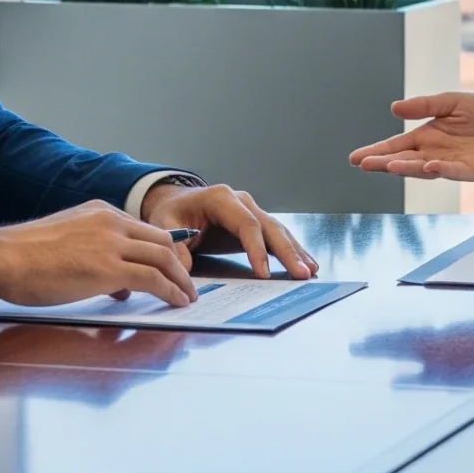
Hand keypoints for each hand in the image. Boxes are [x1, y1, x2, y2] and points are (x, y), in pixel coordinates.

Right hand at [0, 200, 196, 308]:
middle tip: (187, 283)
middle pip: (161, 240)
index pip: (143, 229)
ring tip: (187, 295)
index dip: (163, 250)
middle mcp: (110, 221)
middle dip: (179, 264)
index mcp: (99, 212)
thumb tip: (120, 285)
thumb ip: (96, 256)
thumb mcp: (66, 243)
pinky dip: (170, 290)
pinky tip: (176, 301)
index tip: (170, 267)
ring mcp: (110, 243)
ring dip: (180, 279)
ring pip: (162, 257)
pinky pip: (152, 278)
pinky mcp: (107, 268)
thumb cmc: (23, 257)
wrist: (1, 259)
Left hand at [140, 182, 315, 279]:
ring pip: (278, 231)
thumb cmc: (172, 213)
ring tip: (310, 271)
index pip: (246, 224)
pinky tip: (306, 264)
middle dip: (287, 251)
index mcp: (221, 198)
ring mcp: (251, 211)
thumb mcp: (164, 225)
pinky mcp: (255, 224)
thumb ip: (174, 247)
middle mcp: (242, 202)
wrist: (176, 202)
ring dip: (295, 252)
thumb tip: (184, 271)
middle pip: (269, 227)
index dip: (256, 249)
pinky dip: (292, 250)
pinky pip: (276, 237)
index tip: (264, 274)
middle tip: (301, 273)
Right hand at [347, 92, 473, 187]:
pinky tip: (428, 165)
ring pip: (423, 168)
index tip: (356, 158)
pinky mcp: (471, 171)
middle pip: (404, 160)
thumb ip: (427, 104)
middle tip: (362, 163)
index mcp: (428, 136)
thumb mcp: (454, 102)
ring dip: (406, 167)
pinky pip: (453, 170)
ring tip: (388, 166)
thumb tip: (394, 108)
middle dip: (383, 162)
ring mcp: (452, 164)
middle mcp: (435, 153)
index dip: (377, 151)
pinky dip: (440, 169)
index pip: (397, 146)